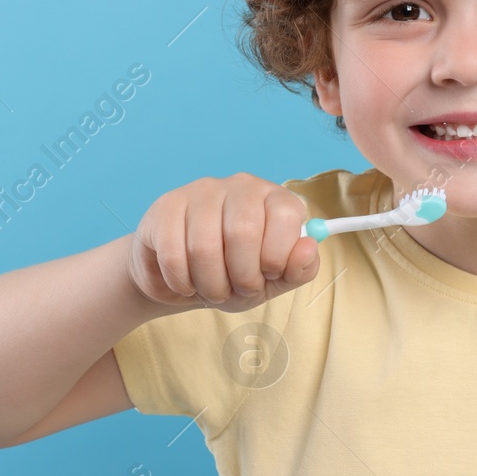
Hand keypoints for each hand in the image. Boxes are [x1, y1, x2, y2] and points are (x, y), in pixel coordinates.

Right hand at [128, 172, 320, 311]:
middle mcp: (241, 186)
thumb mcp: (274, 280)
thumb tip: (309, 247)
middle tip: (237, 289)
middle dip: (242, 277)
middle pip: (243, 232)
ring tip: (212, 289)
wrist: (182, 277)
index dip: (278, 257)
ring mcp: (202, 191)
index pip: (286, 216)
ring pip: (204, 246)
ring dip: (210, 284)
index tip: (269, 274)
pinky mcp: (167, 206)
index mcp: (275, 198)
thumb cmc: (235, 274)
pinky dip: (182, 282)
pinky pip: (173, 253)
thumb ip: (299, 269)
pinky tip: (185, 283)